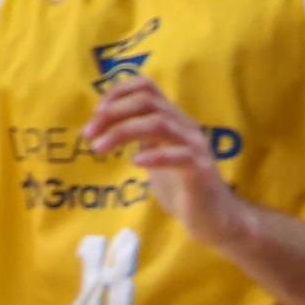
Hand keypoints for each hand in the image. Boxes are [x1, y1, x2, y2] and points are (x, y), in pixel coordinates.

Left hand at [85, 78, 244, 248]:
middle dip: (113, 113)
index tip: (97, 112)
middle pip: (148, 102)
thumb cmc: (181, 187)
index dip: (119, 92)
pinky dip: (155, 155)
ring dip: (123, 132)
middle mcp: (185, 127)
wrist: (215, 217)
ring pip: (159, 124)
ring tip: (99, 149)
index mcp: (173, 120)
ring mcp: (195, 147)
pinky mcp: (200, 171)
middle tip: (89, 134)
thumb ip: (141, 137)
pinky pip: (180, 156)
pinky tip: (135, 162)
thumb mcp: (157, 154)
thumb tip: (105, 126)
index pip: (148, 87)